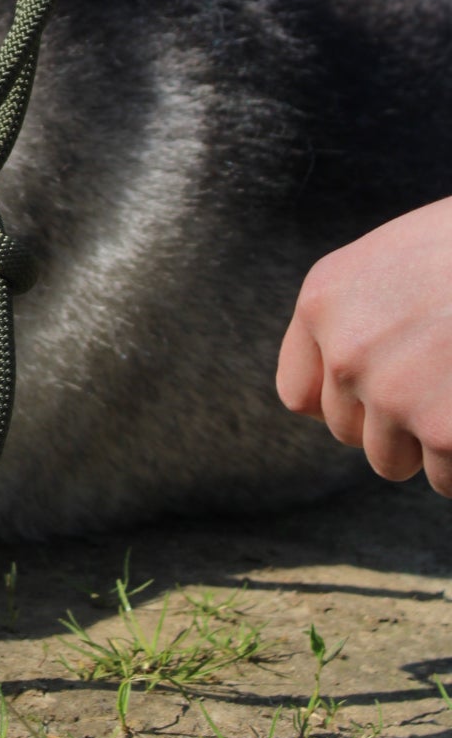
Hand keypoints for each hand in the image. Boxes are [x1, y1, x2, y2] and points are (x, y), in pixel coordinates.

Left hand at [277, 198, 451, 495]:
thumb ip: (361, 316)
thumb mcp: (397, 260)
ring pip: (394, 460)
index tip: (381, 391)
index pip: (301, 394)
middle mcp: (347, 351)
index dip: (347, 400)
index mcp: (325, 300)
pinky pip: (446, 478)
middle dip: (394, 419)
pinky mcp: (444, 433)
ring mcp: (394, 395)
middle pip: (350, 432)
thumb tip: (349, 381)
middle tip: (445, 376)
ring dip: (433, 441)